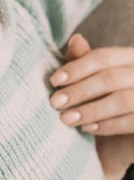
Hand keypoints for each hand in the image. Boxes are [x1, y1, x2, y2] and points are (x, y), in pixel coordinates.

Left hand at [50, 34, 133, 179]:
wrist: (119, 140)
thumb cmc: (103, 100)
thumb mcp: (91, 79)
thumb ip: (83, 61)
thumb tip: (75, 39)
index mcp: (130, 58)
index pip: (103, 57)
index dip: (77, 68)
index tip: (54, 81)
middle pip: (110, 78)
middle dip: (79, 91)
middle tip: (54, 102)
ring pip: (121, 100)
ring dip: (90, 110)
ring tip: (66, 119)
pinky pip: (131, 121)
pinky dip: (107, 125)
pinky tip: (87, 128)